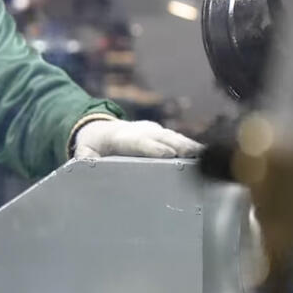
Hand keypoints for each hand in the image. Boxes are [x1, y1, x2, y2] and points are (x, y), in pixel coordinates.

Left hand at [74, 119, 202, 158]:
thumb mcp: (84, 150)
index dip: (153, 148)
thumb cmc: (92, 144)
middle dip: (178, 146)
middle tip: (195, 156)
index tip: (169, 154)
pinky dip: (192, 146)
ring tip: (207, 157)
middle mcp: (140, 130)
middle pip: (161, 138)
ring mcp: (152, 130)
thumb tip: (85, 163)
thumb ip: (84, 156)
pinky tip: (208, 155)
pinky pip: (178, 139)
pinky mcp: (161, 134)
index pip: (138, 142)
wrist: (99, 128)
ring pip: (173, 137)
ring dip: (189, 146)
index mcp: (121, 137)